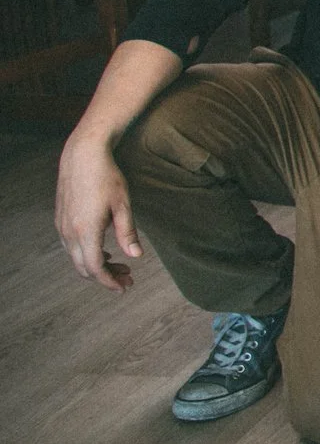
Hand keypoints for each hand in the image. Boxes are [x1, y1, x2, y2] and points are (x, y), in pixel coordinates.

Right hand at [56, 135, 141, 290]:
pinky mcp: (61, 219)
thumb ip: (128, 233)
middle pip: (84, 267)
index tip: (124, 287)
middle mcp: (70, 232)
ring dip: (97, 266)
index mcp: (86, 231)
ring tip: (120, 265)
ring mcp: (62, 226)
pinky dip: (87, 254)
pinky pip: (71, 246)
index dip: (109, 281)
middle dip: (106, 277)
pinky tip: (104, 250)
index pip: (95, 268)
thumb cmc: (107, 178)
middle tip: (128, 278)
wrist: (82, 156)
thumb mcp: (123, 205)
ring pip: (76, 258)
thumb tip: (136, 257)